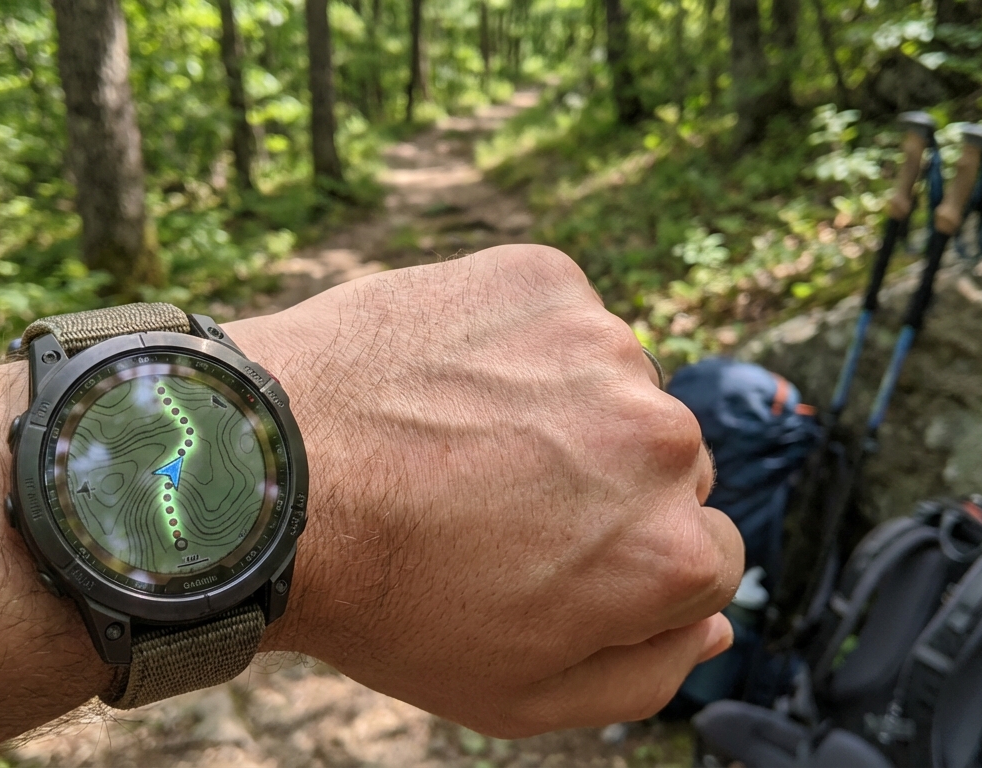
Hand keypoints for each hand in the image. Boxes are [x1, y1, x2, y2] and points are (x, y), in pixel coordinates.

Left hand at [230, 244, 742, 736]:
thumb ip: (644, 675)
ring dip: (563, 410)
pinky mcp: (544, 278)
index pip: (707, 559)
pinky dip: (518, 345)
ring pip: (614, 387)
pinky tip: (446, 381)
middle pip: (668, 469)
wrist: (266, 478)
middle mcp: (662, 440)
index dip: (628, 569)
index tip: (552, 560)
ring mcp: (604, 346)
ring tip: (460, 440)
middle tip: (497, 504)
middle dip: (604, 489)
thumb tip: (716, 621)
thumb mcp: (519, 695)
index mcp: (671, 551)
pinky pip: (559, 319)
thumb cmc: (386, 599)